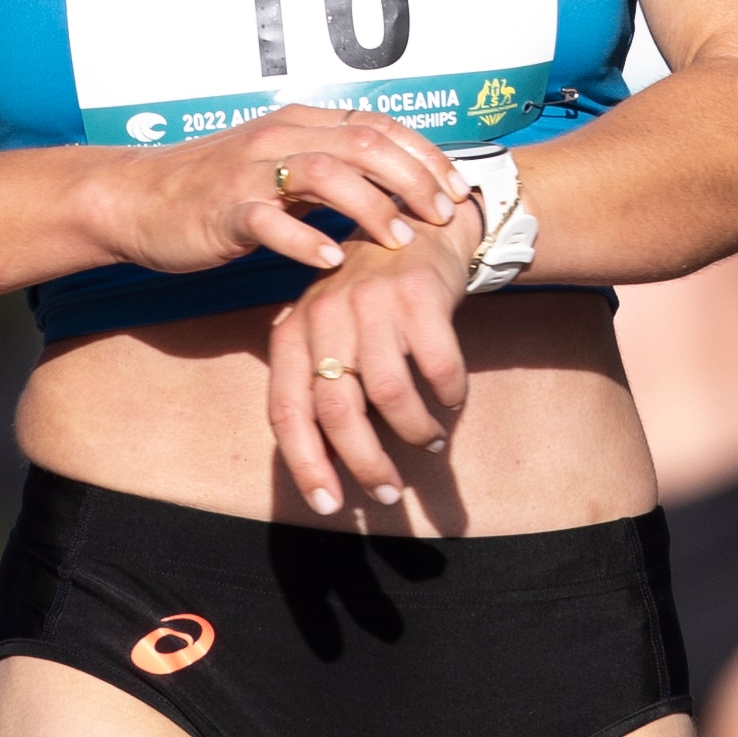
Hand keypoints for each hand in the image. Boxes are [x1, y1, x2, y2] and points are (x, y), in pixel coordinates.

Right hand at [84, 104, 465, 277]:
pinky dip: (304, 239)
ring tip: (398, 240)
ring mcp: (248, 171)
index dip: (424, 154)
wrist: (135, 198)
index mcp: (297, 122)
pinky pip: (269, 220)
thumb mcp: (275, 165)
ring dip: (370, 206)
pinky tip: (331, 262)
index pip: (378, 126)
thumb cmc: (211, 188)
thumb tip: (390, 183)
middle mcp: (278, 136)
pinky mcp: (222, 209)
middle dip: (413, 179)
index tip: (456, 188)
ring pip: (325, 173)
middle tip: (442, 216)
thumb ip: (326, 167)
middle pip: (364, 144)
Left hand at [266, 208, 475, 513]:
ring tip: (429, 443)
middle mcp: (324, 313)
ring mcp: (371, 301)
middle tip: (387, 492)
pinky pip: (437, 366)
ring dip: (414, 432)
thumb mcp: (330, 336)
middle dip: (364, 463)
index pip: (285, 409)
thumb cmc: (370, 304)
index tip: (328, 505)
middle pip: (337, 410)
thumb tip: (328, 474)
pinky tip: (451, 401)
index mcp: (293, 330)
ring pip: (388, 394)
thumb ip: (321, 390)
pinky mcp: (417, 294)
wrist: (419, 231)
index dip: (305, 463)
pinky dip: (448, 394)